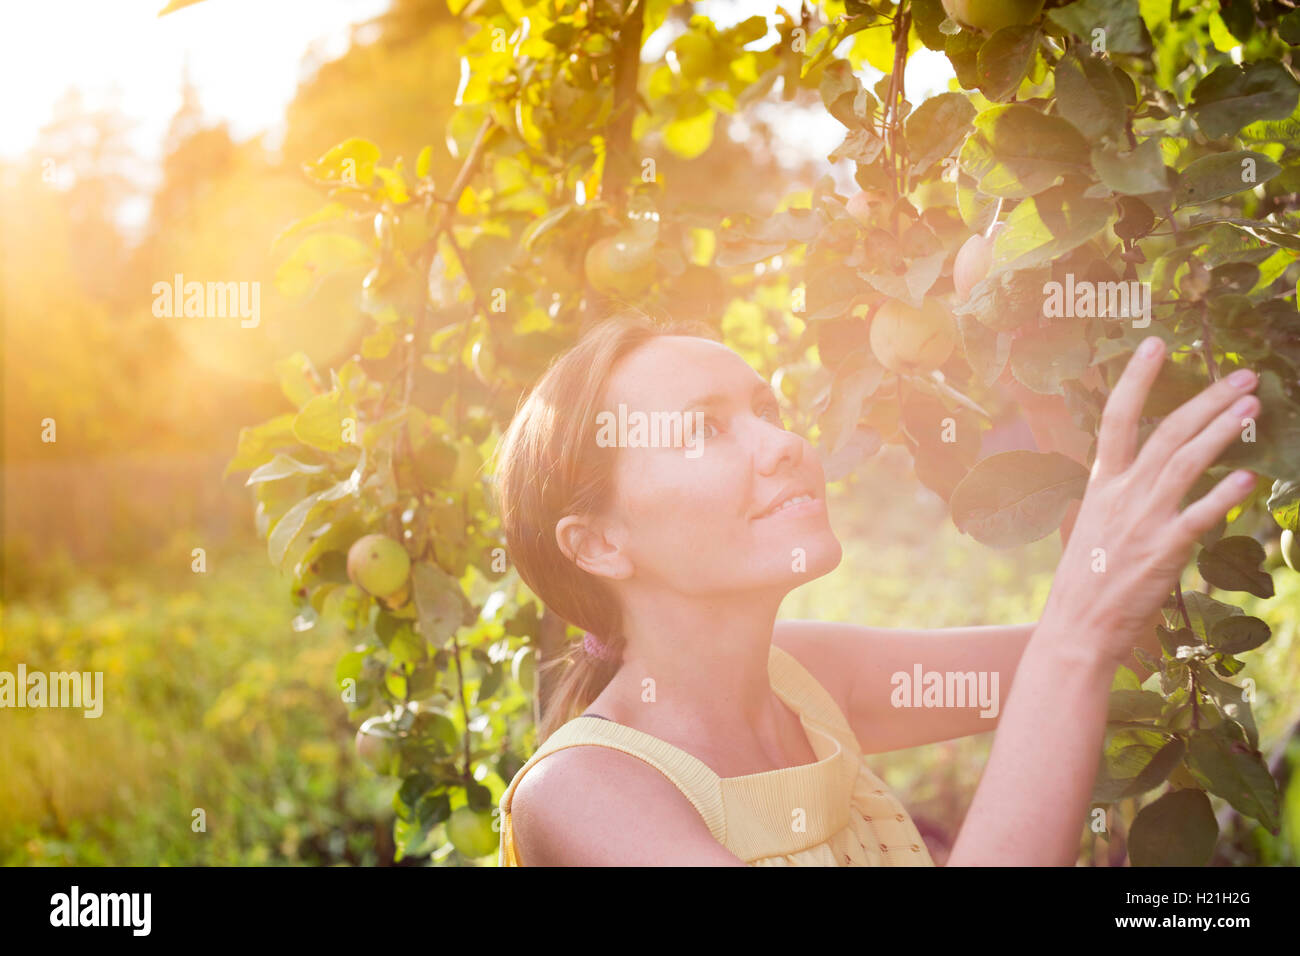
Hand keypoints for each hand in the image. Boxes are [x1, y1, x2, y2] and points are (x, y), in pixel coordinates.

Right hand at [1040, 337, 1259, 664]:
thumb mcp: (1093, 527)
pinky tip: (1249, 475)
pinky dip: (1224, 493)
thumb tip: (1155, 482)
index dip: (1136, 379)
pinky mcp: (1163, 551)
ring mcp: (1143, 521)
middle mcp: (1122, 495)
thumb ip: (1123, 499)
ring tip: (1253, 407)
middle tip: (1243, 376)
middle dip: (1207, 399)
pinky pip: (1200, 515)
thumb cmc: (1086, 582)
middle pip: (1166, 432)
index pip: (1116, 418)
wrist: (1076, 629)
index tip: (1156, 344)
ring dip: (1222, 431)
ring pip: (1185, 462)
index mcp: (1101, 485)